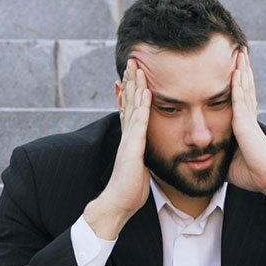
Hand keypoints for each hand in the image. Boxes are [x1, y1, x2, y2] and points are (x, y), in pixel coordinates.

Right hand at [84, 59, 151, 238]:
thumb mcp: (140, 167)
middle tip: (132, 61)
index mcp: (130, 139)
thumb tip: (147, 154)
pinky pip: (138, 123)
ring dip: (134, 86)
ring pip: (131, 107)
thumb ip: (143, 156)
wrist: (118, 203)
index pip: (130, 109)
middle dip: (130, 82)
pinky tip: (146, 92)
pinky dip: (141, 106)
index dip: (131, 92)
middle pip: (127, 102)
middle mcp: (127, 135)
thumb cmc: (130, 190)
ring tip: (136, 67)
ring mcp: (128, 140)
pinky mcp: (132, 148)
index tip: (135, 75)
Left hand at [227, 47, 265, 212]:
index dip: (240, 84)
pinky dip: (238, 86)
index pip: (242, 100)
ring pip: (245, 90)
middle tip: (240, 52)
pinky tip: (236, 72)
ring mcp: (249, 121)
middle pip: (246, 89)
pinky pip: (241, 102)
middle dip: (243, 70)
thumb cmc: (254, 175)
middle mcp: (249, 120)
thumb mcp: (231, 163)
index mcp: (246, 127)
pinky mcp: (247, 126)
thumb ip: (222, 156)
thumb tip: (208, 159)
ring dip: (242, 70)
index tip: (237, 69)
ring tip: (240, 53)